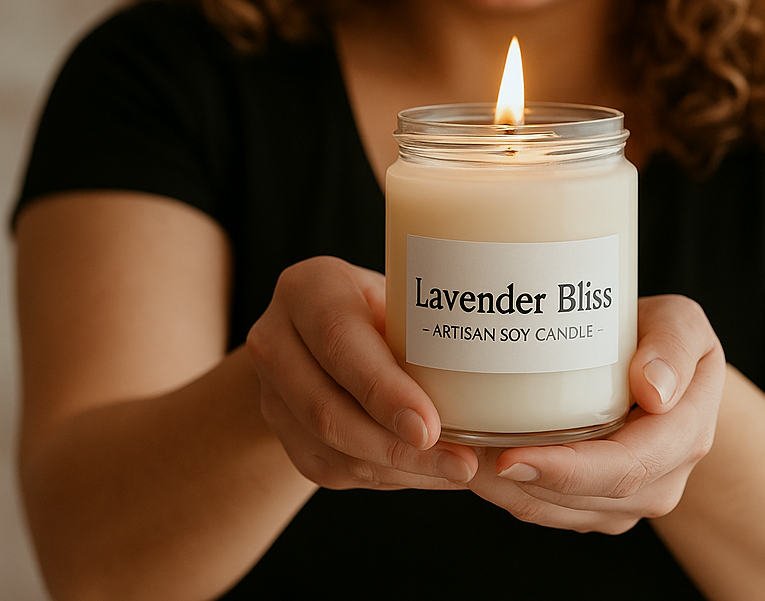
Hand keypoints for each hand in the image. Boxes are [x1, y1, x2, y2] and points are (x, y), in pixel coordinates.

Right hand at [246, 256, 477, 490]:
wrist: (321, 328)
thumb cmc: (378, 302)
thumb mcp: (394, 292)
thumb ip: (422, 320)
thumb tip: (493, 364)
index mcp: (306, 289)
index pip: (339, 341)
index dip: (382, 389)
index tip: (430, 425)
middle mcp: (275, 340)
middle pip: (328, 408)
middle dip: (397, 445)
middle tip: (459, 462)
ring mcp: (271, 393)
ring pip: (331, 447)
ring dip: (399, 467)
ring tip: (457, 470)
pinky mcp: (282, 435)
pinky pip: (334, 469)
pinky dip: (389, 476)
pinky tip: (431, 473)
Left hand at [468, 294, 723, 532]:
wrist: (674, 378)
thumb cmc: (669, 342)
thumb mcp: (682, 325)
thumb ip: (674, 346)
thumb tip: (653, 389)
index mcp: (684, 435)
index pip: (625, 466)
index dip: (566, 469)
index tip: (511, 455)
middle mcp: (660, 481)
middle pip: (586, 496)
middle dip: (521, 483)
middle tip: (464, 456)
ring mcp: (629, 500)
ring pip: (561, 511)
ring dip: (508, 492)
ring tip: (458, 457)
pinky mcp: (598, 504)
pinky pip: (552, 510)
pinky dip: (513, 492)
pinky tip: (478, 463)